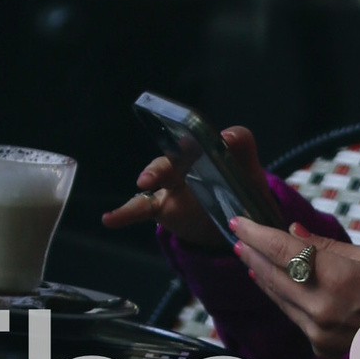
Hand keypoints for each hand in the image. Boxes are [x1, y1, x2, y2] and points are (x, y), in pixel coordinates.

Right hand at [101, 125, 267, 255]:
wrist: (235, 224)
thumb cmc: (242, 191)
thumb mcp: (249, 172)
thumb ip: (242, 147)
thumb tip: (228, 134)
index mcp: (206, 151)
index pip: (196, 137)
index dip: (190, 136)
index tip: (189, 141)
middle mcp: (185, 164)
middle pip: (172, 157)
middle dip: (167, 161)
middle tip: (164, 166)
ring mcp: (171, 185)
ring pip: (157, 177)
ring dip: (151, 176)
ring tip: (144, 183)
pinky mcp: (161, 206)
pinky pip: (141, 208)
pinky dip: (124, 213)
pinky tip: (110, 218)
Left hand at [231, 217, 359, 358]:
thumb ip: (327, 247)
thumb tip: (293, 231)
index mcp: (337, 278)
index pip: (282, 251)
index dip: (257, 234)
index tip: (238, 222)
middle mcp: (321, 308)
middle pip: (273, 275)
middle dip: (252, 253)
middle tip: (238, 238)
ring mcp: (318, 333)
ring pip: (279, 298)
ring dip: (262, 276)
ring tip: (250, 258)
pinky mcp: (320, 349)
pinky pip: (294, 317)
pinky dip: (283, 298)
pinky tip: (275, 285)